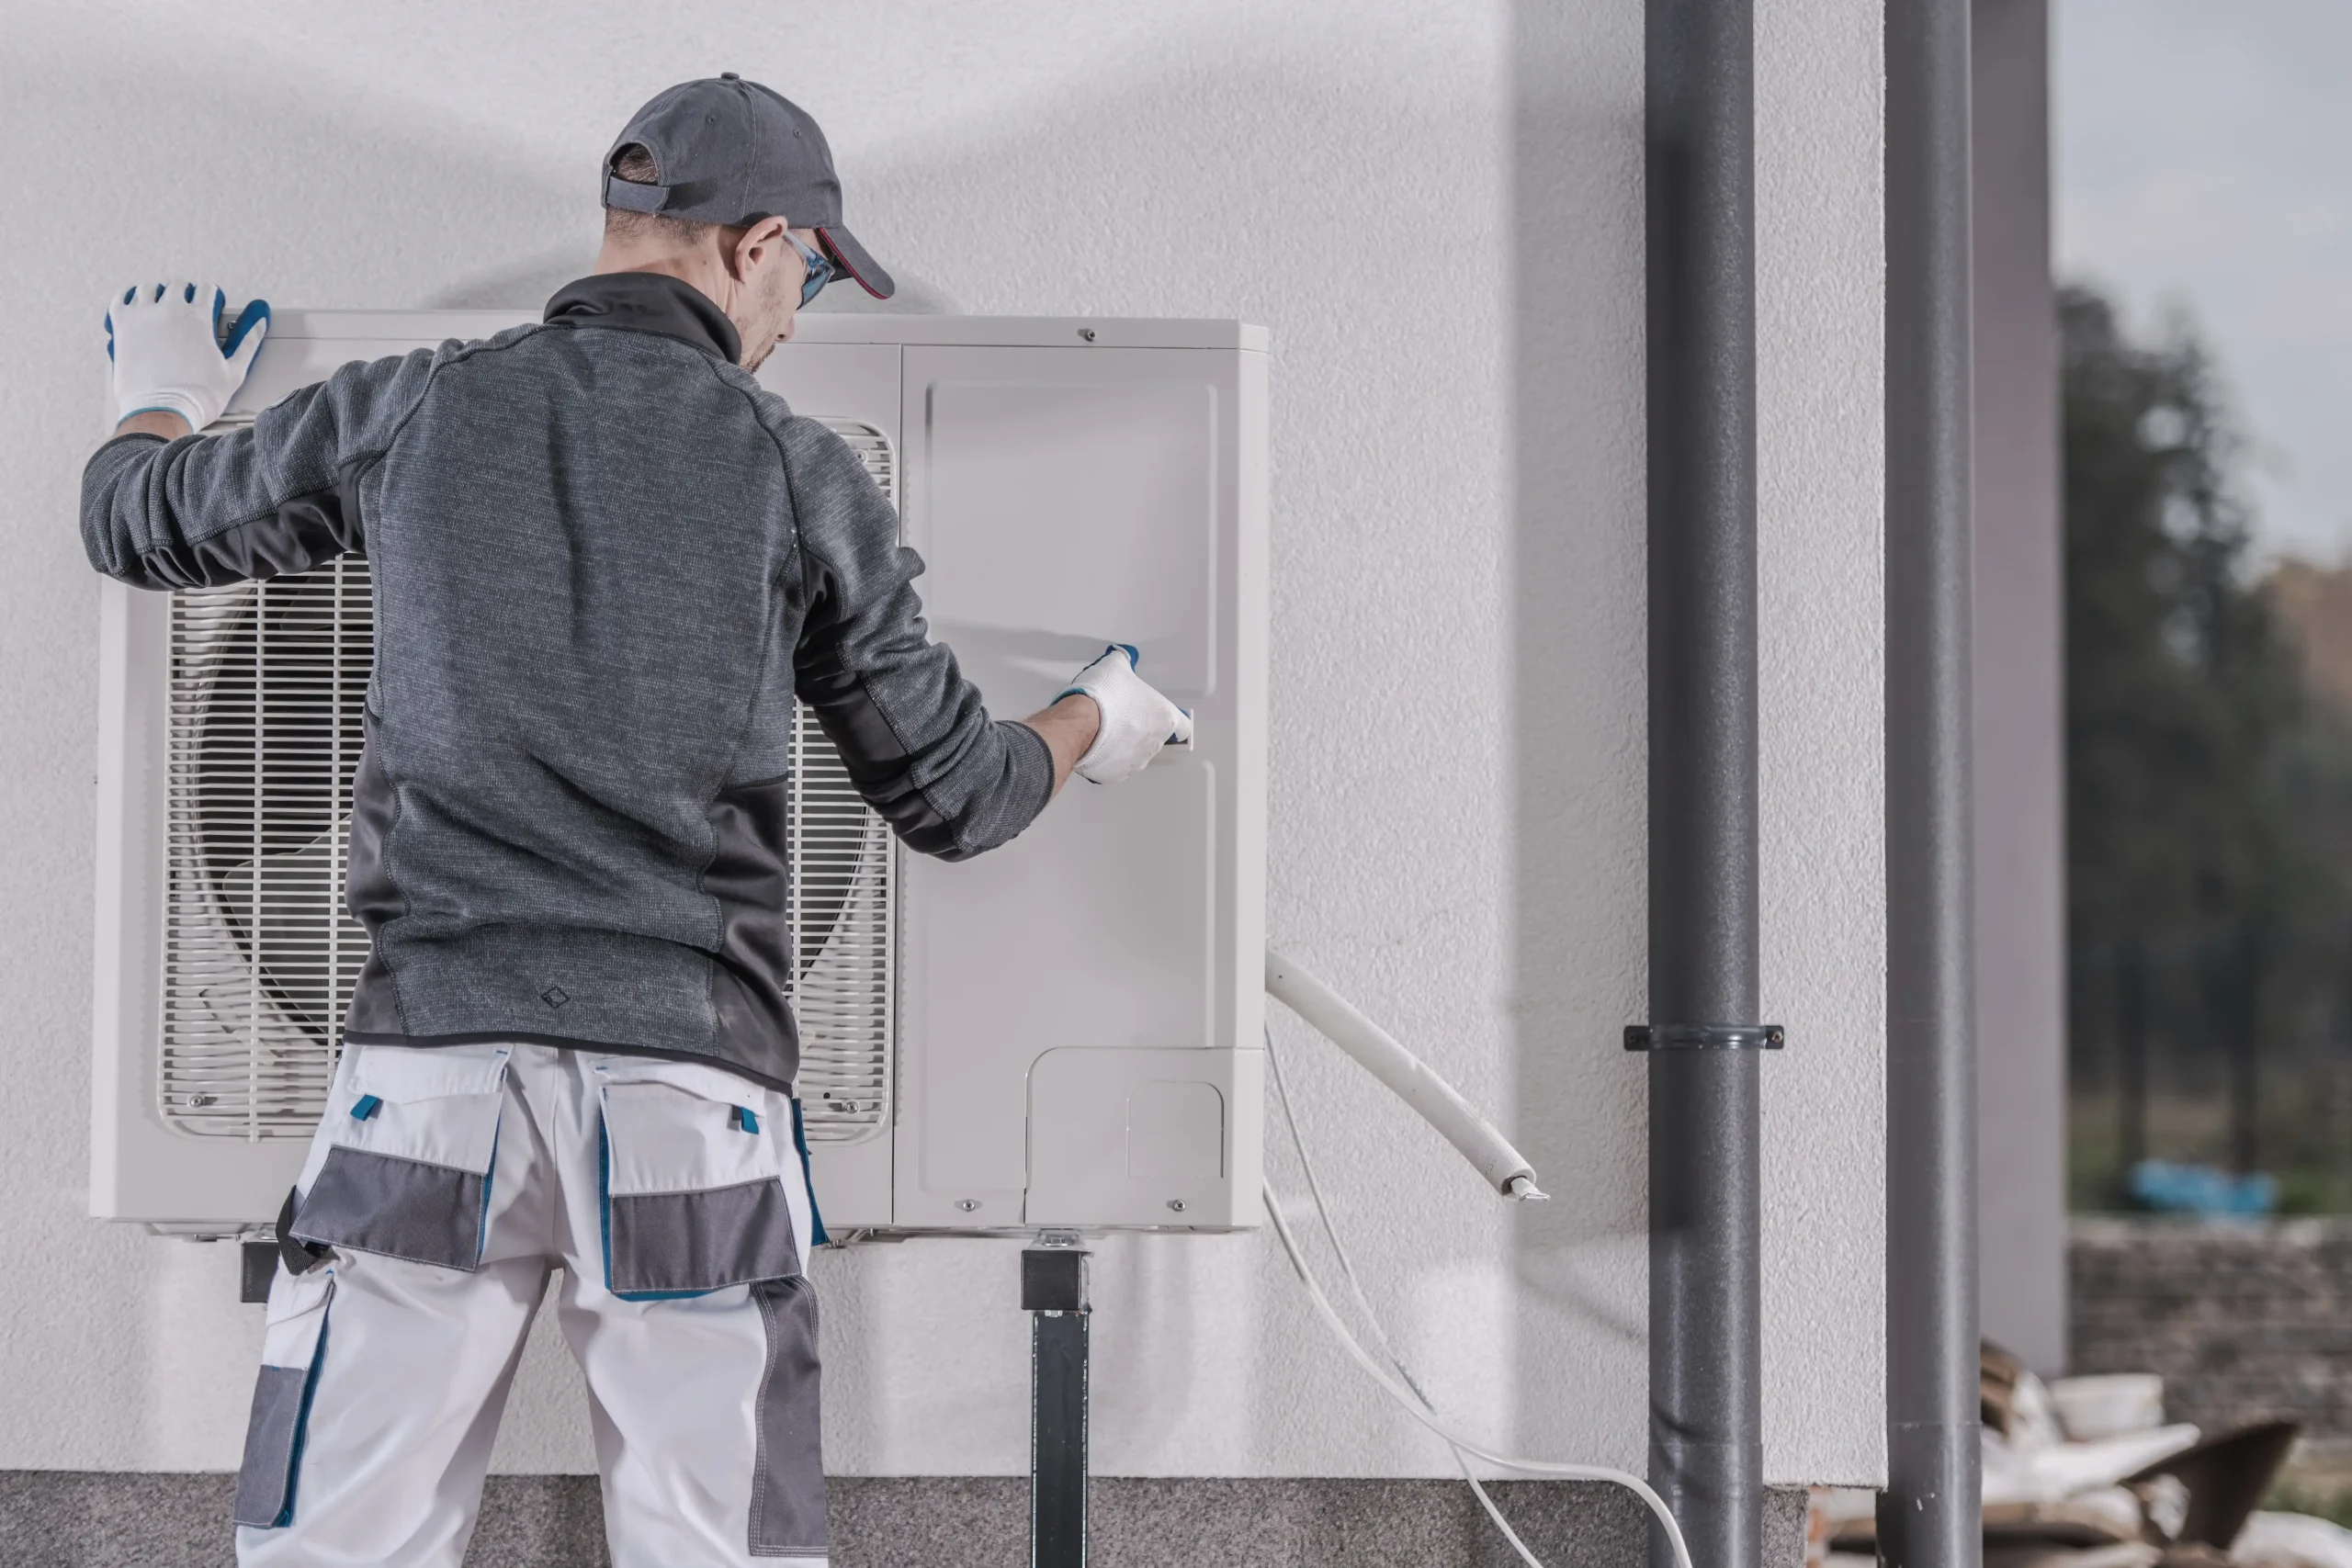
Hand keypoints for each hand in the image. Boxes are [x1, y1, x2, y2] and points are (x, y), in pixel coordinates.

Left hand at [106, 283, 268, 432]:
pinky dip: (128, 298)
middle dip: (185, 294)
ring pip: (149, 288)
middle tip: (187, 308)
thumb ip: (248, 341)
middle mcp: (169, 310)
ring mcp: (142, 316)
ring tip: (161, 307)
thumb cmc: (197, 397)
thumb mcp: (234, 371)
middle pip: (178, 285)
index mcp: (198, 319)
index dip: (211, 297)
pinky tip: (135, 307)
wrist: (161, 412)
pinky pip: (121, 298)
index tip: (210, 306)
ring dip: (158, 294)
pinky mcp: (121, 325)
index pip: (207, 290)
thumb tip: (259, 321)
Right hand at [1057, 645, 1191, 784]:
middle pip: (1157, 738)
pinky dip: (1108, 759)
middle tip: (1124, 716)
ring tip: (1108, 730)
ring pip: (1136, 754)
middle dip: (1142, 729)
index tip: (1165, 717)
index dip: (1173, 719)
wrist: (1078, 722)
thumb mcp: (1115, 666)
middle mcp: (1153, 743)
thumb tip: (1123, 656)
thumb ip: (1124, 660)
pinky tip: (1098, 745)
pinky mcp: (1115, 774)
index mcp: (1163, 718)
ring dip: (1126, 745)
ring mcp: (1135, 761)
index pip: (1183, 725)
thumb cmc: (1102, 698)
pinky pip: (1116, 767)